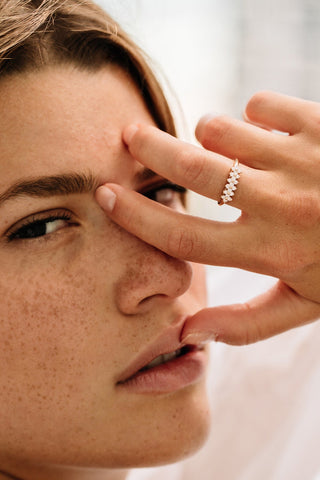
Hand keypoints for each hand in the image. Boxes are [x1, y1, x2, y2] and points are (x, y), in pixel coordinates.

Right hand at [95, 91, 319, 344]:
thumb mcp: (306, 306)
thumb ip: (247, 324)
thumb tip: (191, 331)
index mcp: (269, 250)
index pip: (184, 237)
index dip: (137, 217)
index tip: (106, 196)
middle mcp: (279, 203)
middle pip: (192, 168)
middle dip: (149, 149)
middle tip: (129, 136)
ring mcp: (300, 158)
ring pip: (221, 129)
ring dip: (211, 136)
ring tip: (224, 149)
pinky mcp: (319, 123)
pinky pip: (261, 104)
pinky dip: (254, 116)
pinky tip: (269, 136)